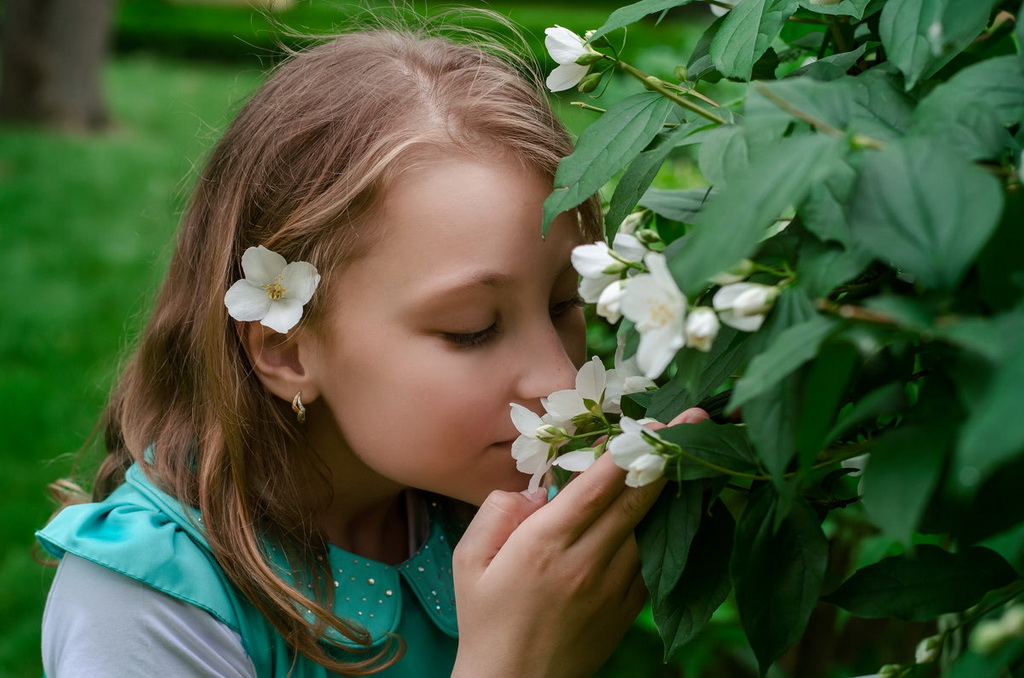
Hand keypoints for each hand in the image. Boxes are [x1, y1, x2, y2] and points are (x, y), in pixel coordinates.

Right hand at [451, 407, 706, 677]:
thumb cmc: (485, 618)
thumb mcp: (470, 559)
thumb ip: (498, 510)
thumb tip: (536, 489)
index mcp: (546, 543)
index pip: (598, 484)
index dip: (629, 447)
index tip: (653, 419)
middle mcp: (587, 560)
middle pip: (637, 498)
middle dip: (668, 453)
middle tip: (697, 417)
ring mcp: (613, 587)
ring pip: (651, 527)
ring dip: (670, 488)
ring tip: (690, 453)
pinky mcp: (627, 608)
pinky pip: (653, 561)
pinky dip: (667, 531)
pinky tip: (675, 509)